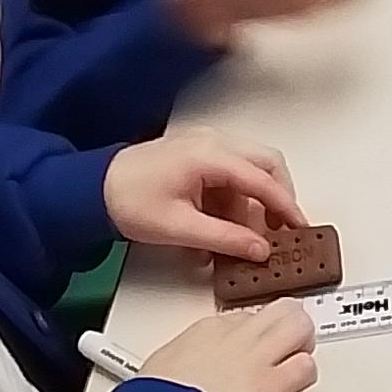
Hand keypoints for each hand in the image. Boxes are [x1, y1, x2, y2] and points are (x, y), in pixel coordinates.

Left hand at [104, 129, 302, 258]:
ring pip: (249, 170)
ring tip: (243, 237)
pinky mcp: (197, 156)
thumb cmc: (126, 199)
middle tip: (282, 228)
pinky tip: (222, 228)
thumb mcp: (179, 228)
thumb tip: (257, 249)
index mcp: (209, 155)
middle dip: (278, 198)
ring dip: (252, 204)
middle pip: (266, 164)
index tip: (299, 228)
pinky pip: (229, 175)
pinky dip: (233, 200)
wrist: (91, 189)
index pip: (263, 180)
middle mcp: (211, 143)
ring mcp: (204, 146)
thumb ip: (225, 238)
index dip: (286, 207)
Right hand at [142, 303, 317, 391]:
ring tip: (296, 362)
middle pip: (281, 309)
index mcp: (208, 329)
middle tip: (288, 346)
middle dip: (290, 325)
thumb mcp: (164, 365)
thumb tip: (186, 374)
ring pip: (300, 327)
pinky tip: (295, 387)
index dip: (256, 332)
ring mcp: (257, 357)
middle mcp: (238, 336)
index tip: (256, 346)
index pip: (246, 316)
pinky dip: (305, 376)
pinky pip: (305, 367)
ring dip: (303, 345)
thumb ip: (185, 363)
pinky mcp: (271, 384)